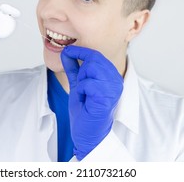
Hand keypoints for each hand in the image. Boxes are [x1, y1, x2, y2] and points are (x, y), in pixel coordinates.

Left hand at [61, 45, 123, 159]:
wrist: (87, 134)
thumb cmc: (85, 111)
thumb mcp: (77, 84)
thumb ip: (74, 68)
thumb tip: (67, 51)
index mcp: (111, 75)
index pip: (96, 55)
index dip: (80, 51)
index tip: (67, 51)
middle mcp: (116, 80)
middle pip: (93, 60)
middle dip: (81, 72)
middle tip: (81, 88)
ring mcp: (114, 88)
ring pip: (91, 69)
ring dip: (81, 82)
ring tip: (84, 95)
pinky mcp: (108, 97)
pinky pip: (88, 83)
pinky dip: (81, 91)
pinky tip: (85, 101)